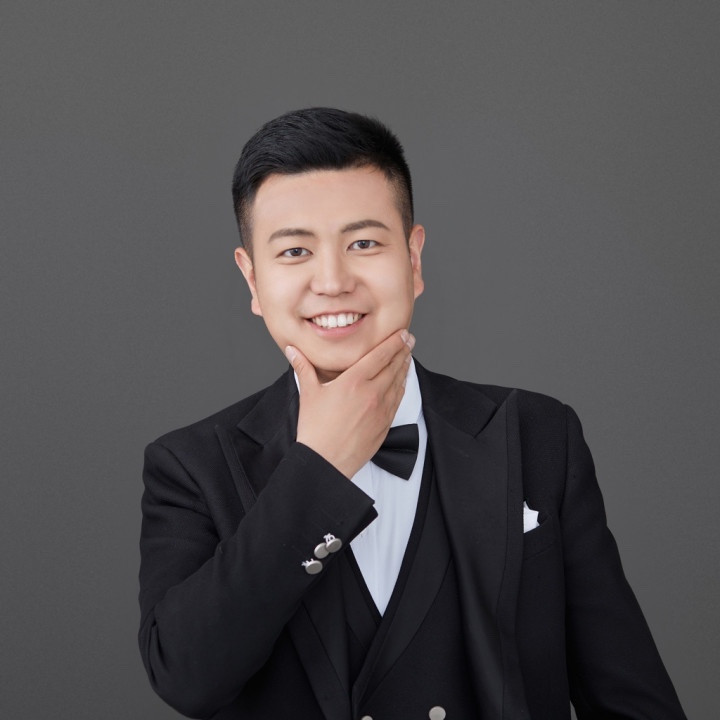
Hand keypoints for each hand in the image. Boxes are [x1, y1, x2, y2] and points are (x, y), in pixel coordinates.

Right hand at [286, 330, 415, 477]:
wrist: (325, 462)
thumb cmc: (315, 429)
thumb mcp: (308, 394)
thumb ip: (303, 368)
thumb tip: (292, 350)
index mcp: (354, 382)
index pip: (380, 355)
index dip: (394, 342)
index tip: (402, 333)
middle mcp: (372, 393)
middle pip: (393, 366)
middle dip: (403, 351)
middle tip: (410, 339)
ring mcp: (381, 410)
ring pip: (398, 382)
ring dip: (404, 367)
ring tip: (408, 356)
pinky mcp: (385, 424)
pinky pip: (397, 400)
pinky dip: (402, 387)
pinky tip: (402, 381)